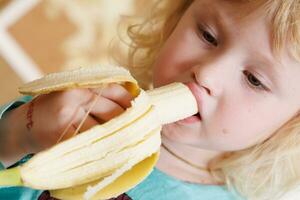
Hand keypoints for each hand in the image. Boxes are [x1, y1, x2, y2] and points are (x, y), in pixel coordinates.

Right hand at [2, 84, 133, 156]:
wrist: (23, 126)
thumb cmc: (54, 108)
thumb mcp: (73, 94)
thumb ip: (95, 95)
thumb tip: (130, 103)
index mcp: (80, 85)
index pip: (114, 90)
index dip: (129, 100)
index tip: (141, 109)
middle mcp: (75, 98)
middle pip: (112, 112)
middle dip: (127, 121)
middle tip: (137, 128)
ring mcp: (68, 119)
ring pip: (103, 130)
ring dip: (117, 136)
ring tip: (127, 140)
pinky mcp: (62, 137)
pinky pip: (90, 144)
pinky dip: (101, 147)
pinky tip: (108, 149)